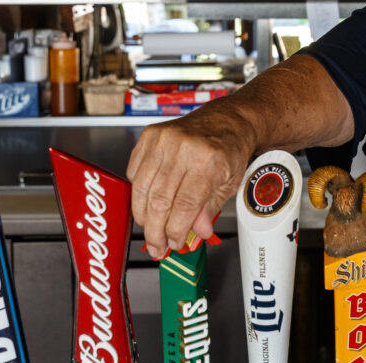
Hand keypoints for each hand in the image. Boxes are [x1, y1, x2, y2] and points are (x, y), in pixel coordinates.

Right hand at [127, 107, 256, 257]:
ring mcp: (164, 139)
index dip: (175, 231)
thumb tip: (195, 233)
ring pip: (142, 189)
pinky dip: (137, 193)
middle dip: (155, 230)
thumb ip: (209, 210)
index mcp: (209, 160)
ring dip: (142, 216)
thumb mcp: (230, 183)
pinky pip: (134, 172)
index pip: (184, 206)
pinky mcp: (150, 135)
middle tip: (157, 246)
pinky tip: (146, 204)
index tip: (174, 244)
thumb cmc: (231, 148)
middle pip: (159, 200)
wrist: (228, 119)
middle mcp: (184, 147)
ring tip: (150, 230)